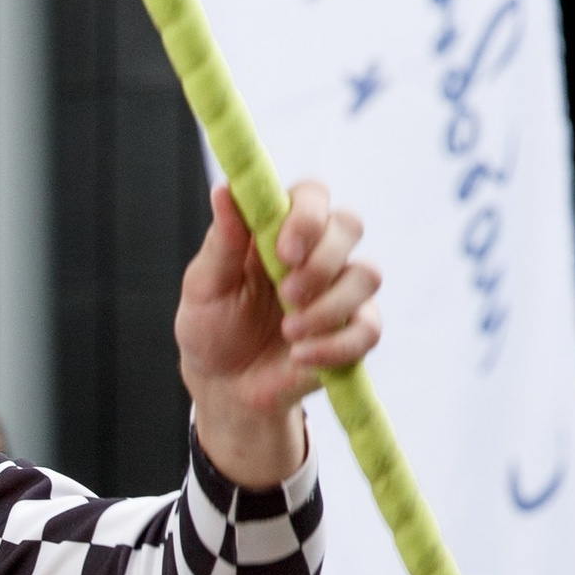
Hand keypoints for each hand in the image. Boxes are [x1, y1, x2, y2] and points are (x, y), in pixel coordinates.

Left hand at [176, 179, 378, 488]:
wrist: (225, 385)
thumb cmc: (212, 325)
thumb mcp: (205, 286)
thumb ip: (222, 242)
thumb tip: (224, 190)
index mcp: (280, 228)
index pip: (312, 195)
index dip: (308, 215)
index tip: (284, 250)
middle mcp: (317, 251)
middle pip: (350, 224)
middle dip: (322, 260)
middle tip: (287, 293)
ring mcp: (340, 290)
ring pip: (367, 275)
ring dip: (329, 305)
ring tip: (287, 331)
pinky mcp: (353, 331)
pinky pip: (369, 328)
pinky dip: (336, 345)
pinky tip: (301, 355)